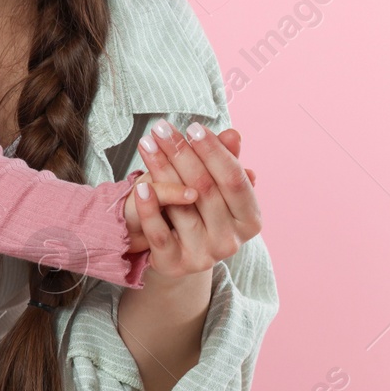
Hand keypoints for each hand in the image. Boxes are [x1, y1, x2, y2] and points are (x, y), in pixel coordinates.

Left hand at [127, 121, 261, 278]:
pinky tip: (139, 186)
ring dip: (161, 169)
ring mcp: (203, 255)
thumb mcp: (215, 185)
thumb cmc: (201, 209)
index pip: (234, 180)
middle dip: (181, 153)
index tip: (193, 127)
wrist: (179, 252)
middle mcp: (231, 241)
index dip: (214, 152)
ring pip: (181, 206)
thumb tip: (232, 134)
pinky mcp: (174, 263)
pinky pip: (159, 233)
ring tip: (146, 144)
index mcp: (250, 220)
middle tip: (161, 128)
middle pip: (205, 189)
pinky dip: (149, 208)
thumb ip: (224, 161)